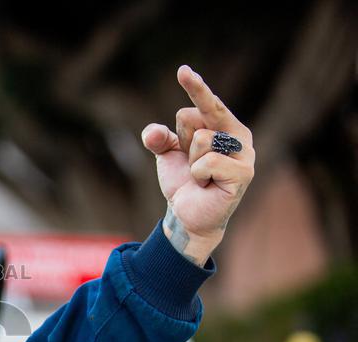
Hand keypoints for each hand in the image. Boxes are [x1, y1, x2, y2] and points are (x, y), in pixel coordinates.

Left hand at [141, 65, 254, 265]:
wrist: (188, 215)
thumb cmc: (184, 181)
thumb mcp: (167, 154)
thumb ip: (158, 138)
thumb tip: (153, 133)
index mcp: (222, 125)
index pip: (204, 102)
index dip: (194, 86)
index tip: (182, 70)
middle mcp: (238, 135)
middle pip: (193, 117)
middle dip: (182, 141)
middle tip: (192, 163)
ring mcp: (244, 154)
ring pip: (200, 139)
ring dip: (191, 162)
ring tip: (202, 176)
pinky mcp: (244, 173)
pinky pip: (207, 161)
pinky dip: (198, 174)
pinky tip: (208, 185)